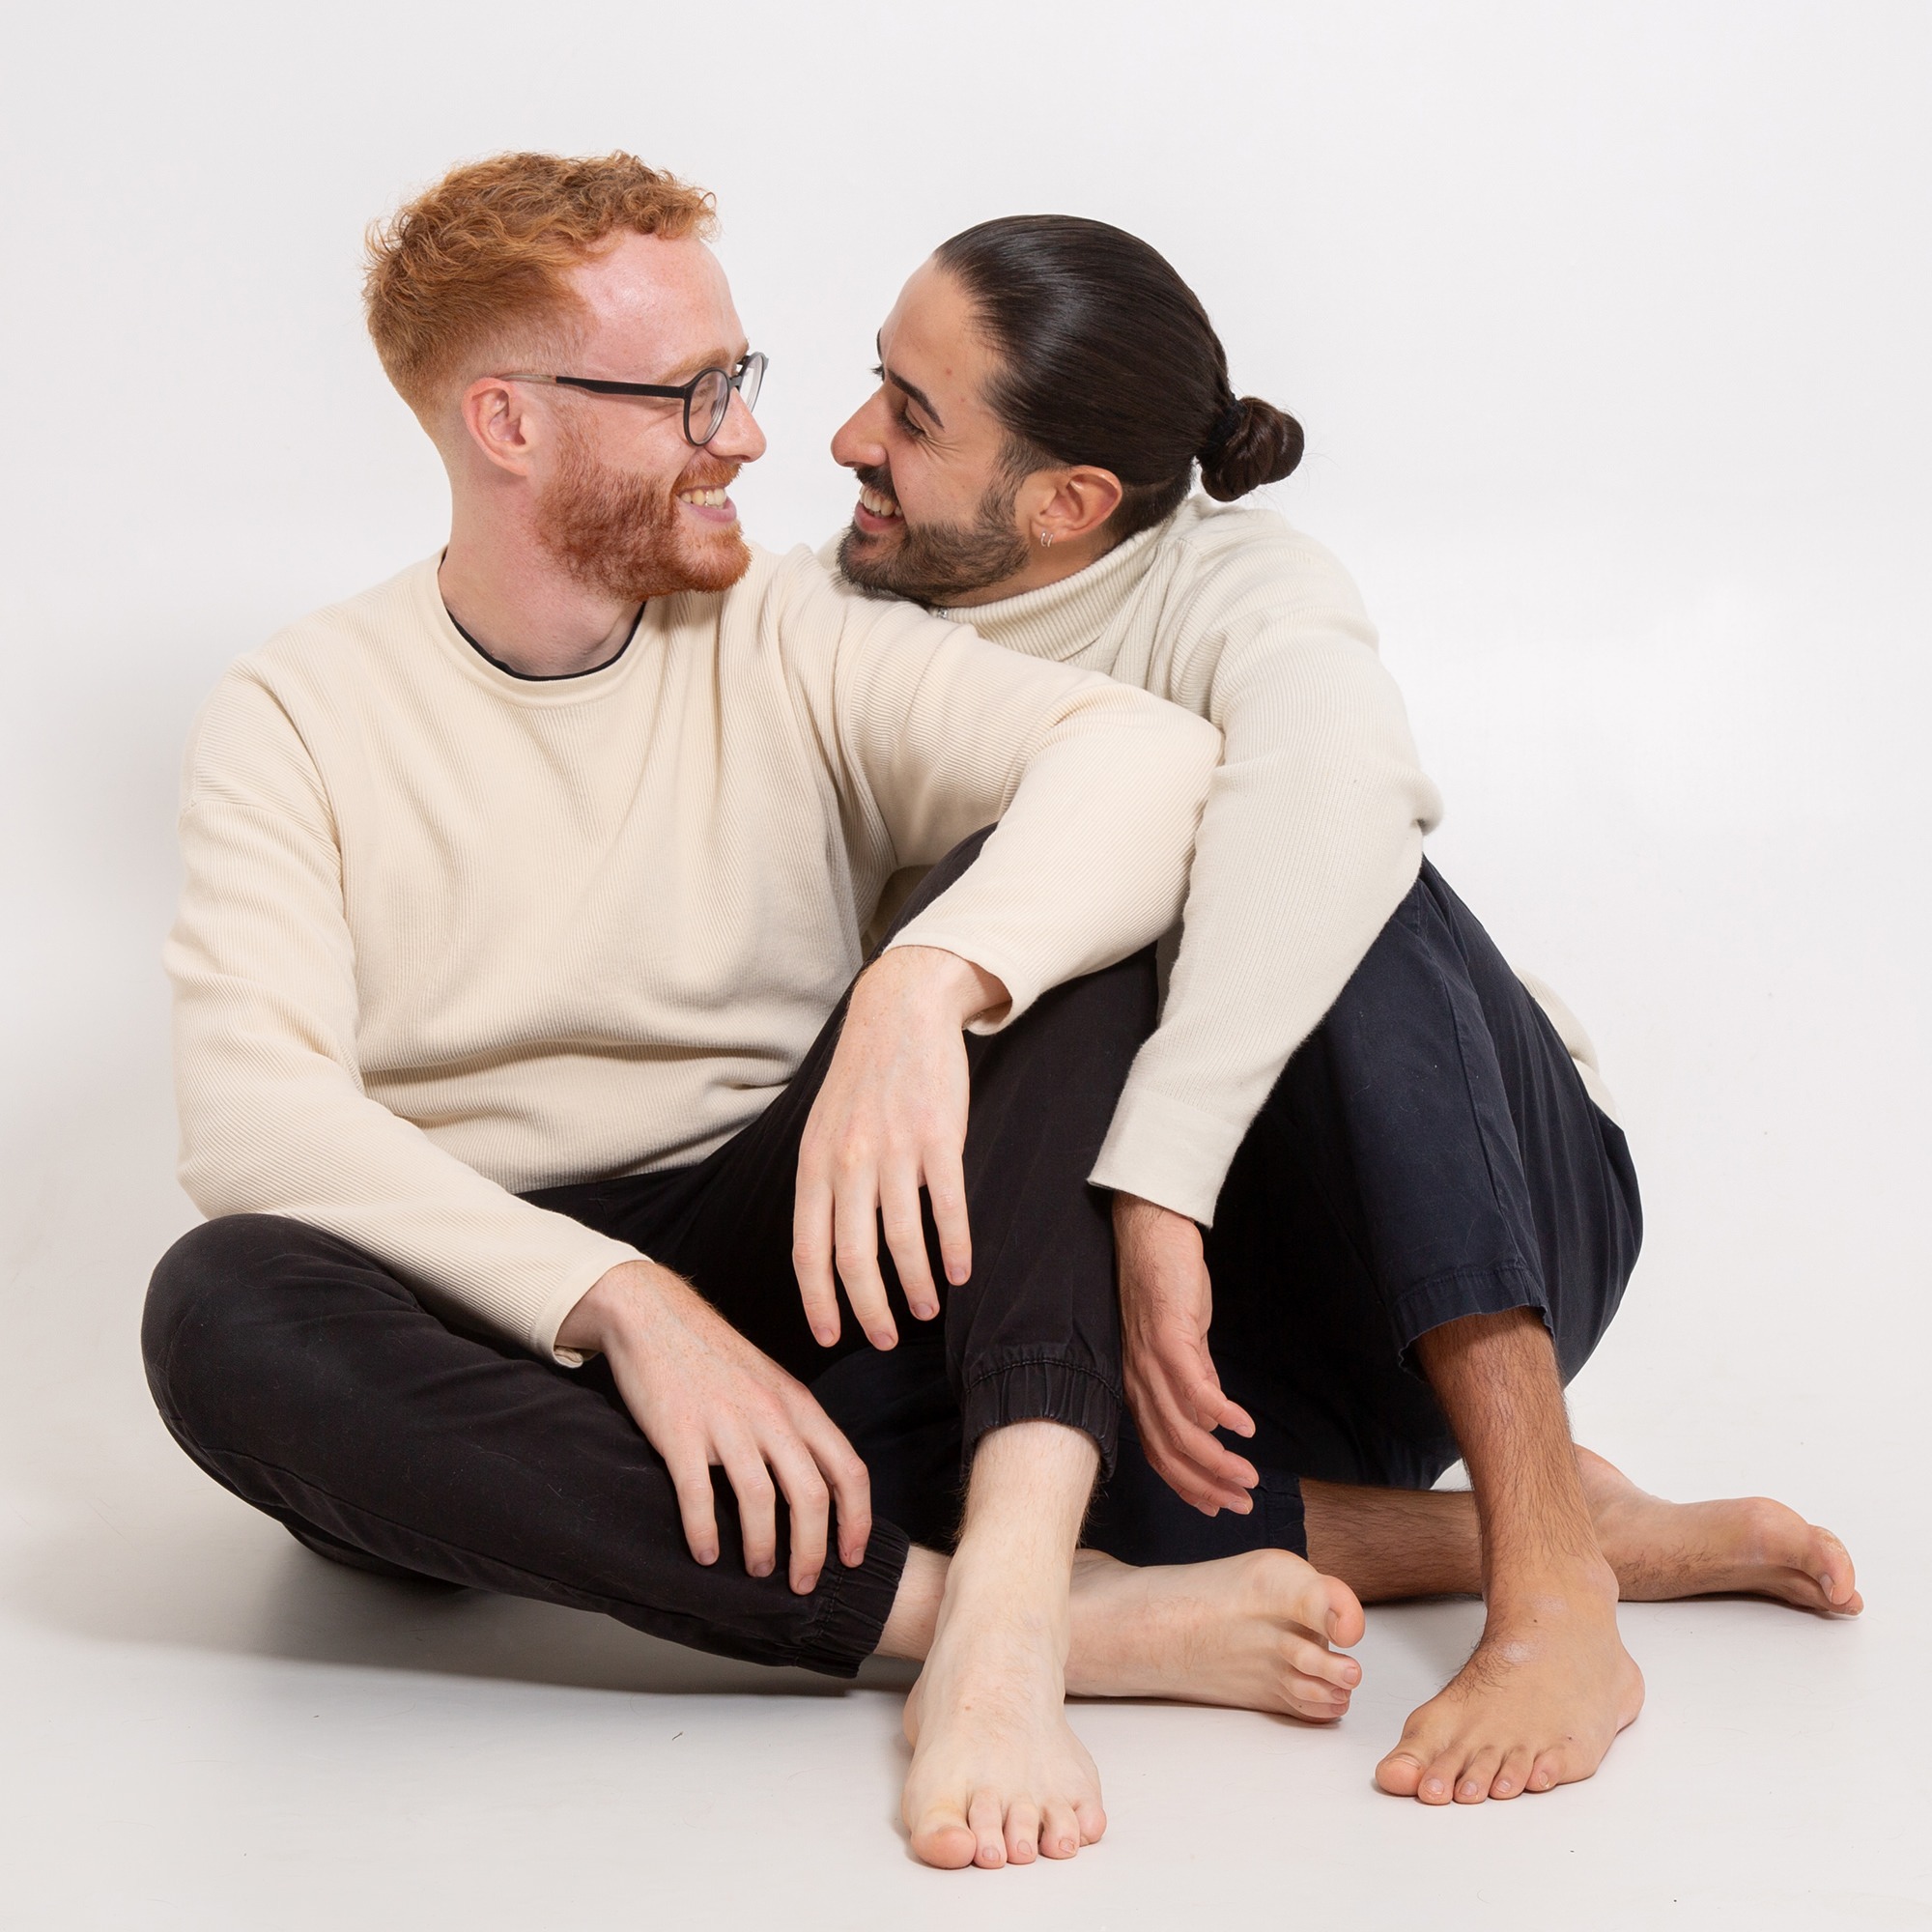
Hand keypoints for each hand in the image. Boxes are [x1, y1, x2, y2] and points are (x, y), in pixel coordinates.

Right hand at [557, 1259, 870, 1593]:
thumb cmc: (715, 1358)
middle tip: (804, 1585)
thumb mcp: (770, 1385)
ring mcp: (725, 1422)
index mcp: (798, 1405)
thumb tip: (818, 1488)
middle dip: (813, 1550)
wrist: (656, 1315)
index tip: (852, 1558)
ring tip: (760, 1572)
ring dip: (763, 1547)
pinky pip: (698, 1493)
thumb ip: (794, 1429)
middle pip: (811, 1495)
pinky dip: (704, 1531)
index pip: (849, 1469)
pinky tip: (706, 1554)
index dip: (857, 1520)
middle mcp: (770, 1414)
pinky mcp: (679, 1430)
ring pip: (760, 1499)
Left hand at [792, 945, 1007, 1350]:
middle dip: (870, 1309)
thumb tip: (823, 1246)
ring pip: (902, 1240)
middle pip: (853, 1257)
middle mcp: (848, 1162)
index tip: (831, 1338)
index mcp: (814, 1164)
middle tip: (887, 1339)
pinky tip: (962, 1271)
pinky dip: (955, 1247)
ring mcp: (894, 1150)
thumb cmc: (861, 1078)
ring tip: (928, 1309)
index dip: (818, 1301)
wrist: (899, 1012)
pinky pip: (948, 1207)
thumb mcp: (821, 1128)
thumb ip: (821, 1183)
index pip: (808, 1250)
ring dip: (917, 1285)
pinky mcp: (939, 1137)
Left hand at [1114, 1193, 1258, 1513]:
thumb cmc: (1167, 1286)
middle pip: (1169, 1451)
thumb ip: (1197, 1381)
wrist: (1152, 1233)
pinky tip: (1243, 1427)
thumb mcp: (1184, 1342)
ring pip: (1181, 1429)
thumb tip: (1213, 1422)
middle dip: (1207, 1486)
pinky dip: (1219, 1412)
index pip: (1159, 1451)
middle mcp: (1138, 1382)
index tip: (1217, 1508)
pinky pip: (1192, 1386)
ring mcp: (1149, 1361)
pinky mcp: (1167, 1336)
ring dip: (1217, 1461)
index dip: (1187, 1485)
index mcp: (1140, 1387)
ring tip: (1249, 1478)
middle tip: (1242, 1504)